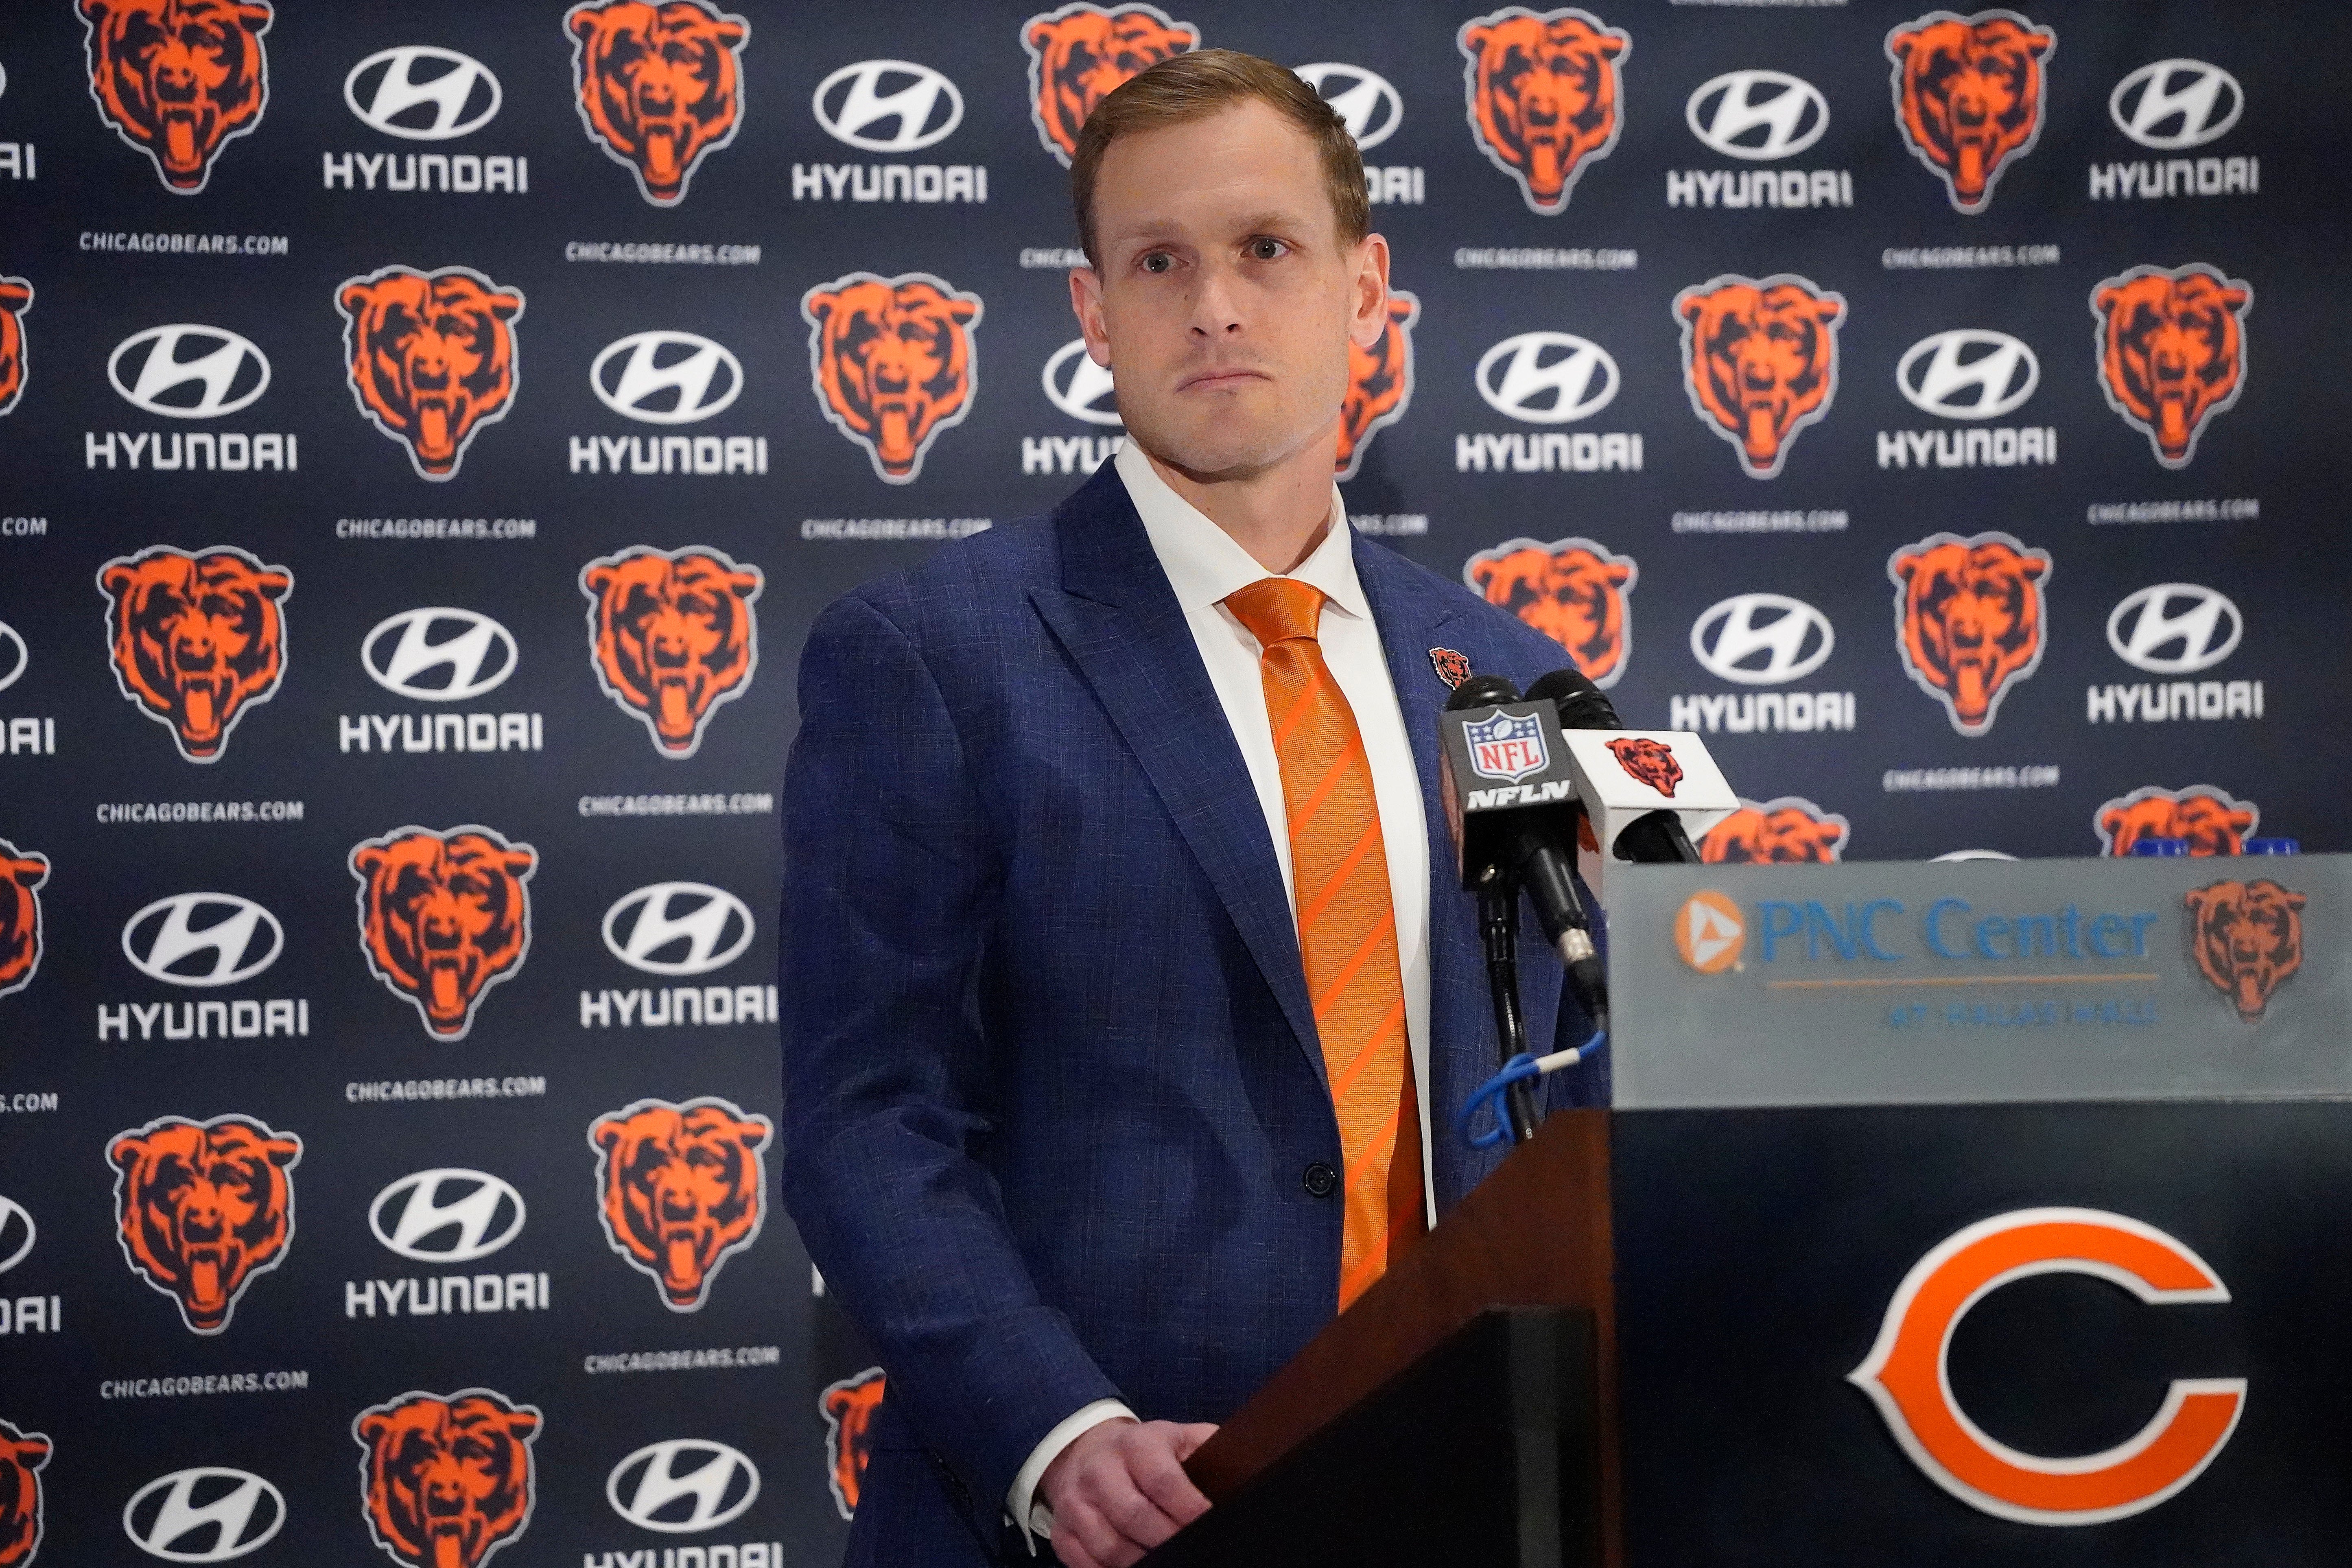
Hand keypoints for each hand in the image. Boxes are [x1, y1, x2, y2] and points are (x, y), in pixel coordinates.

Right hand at [1042, 1416, 1215, 1567]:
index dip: (1190, 1509)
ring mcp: (1076, 1502)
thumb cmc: (1145, 1452)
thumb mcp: (1178, 1438)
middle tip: (1195, 1552)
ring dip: (1142, 1562)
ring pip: (1109, 1547)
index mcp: (1135, 1445)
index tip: (1211, 1523)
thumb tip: (1245, 1474)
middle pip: (1134, 1517)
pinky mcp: (1061, 1530)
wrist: (1086, 1450)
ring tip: (1169, 1563)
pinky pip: (1085, 1564)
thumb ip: (1209, 1448)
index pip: (1163, 1481)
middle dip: (1169, 1542)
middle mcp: (1100, 1471)